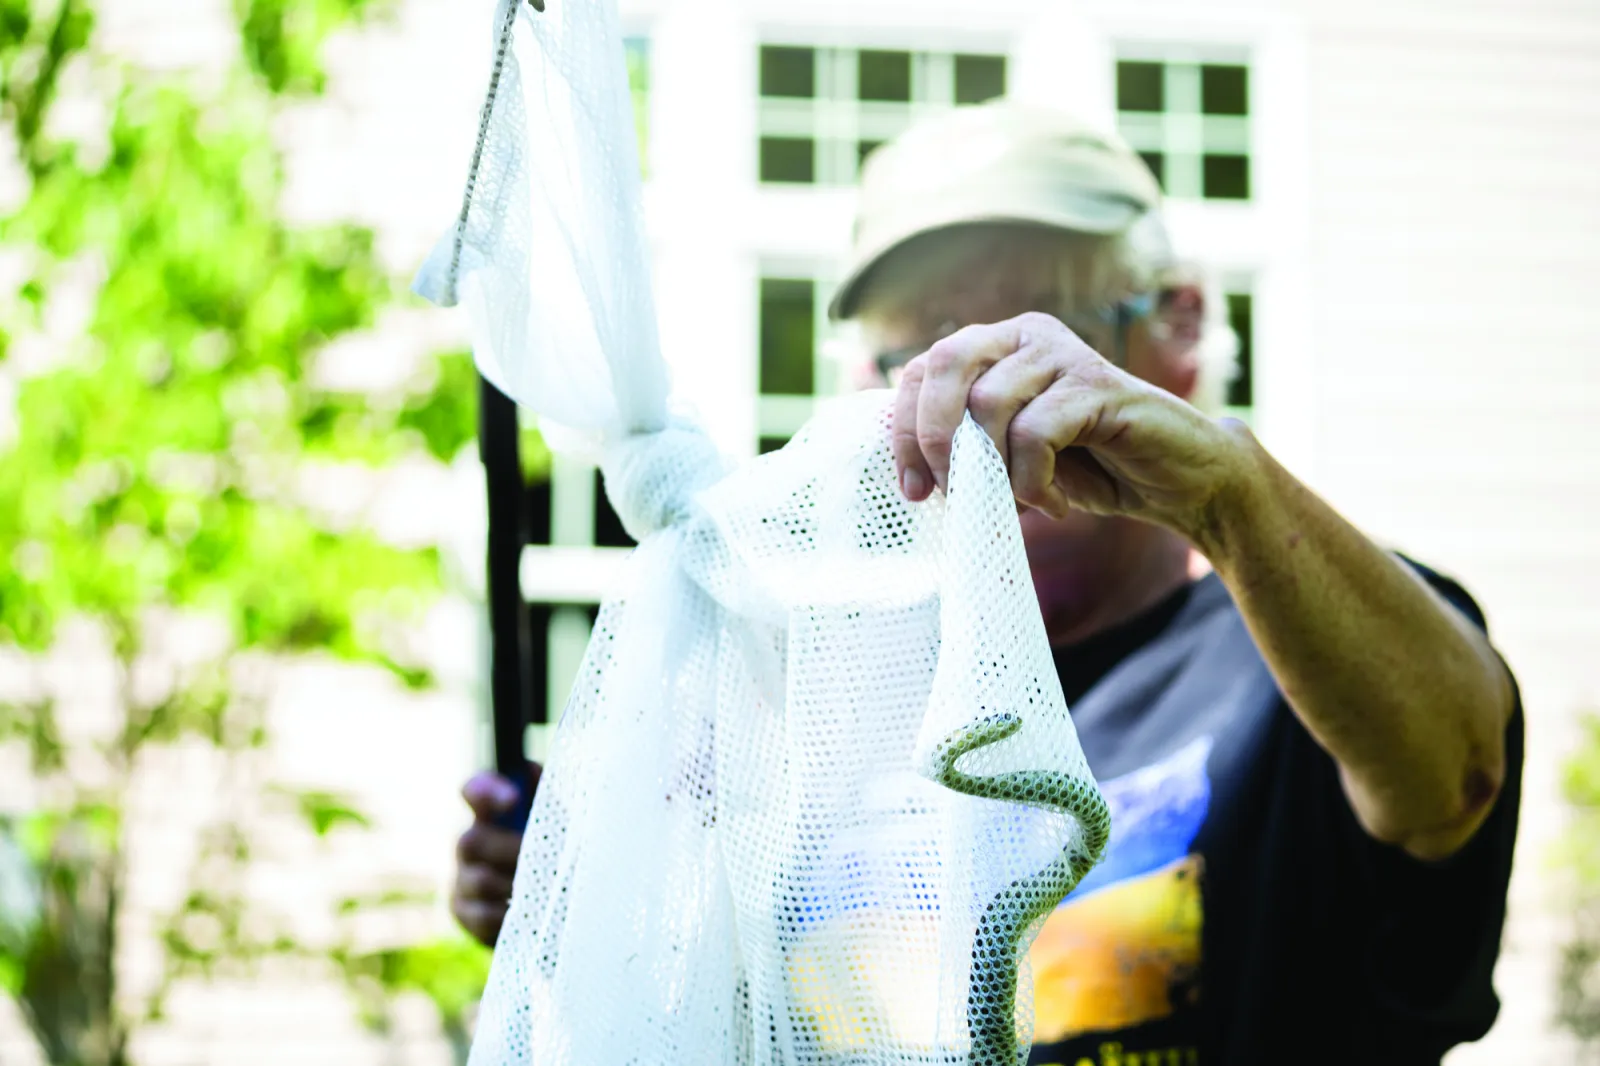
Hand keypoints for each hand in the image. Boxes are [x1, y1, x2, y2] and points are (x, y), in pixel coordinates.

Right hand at [452, 765, 539, 946]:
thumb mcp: (559, 821)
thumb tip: (531, 770)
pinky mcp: (462, 911)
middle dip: (511, 852)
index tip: (513, 800)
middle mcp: (469, 841)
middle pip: (471, 840)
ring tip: (545, 891)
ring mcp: (461, 877)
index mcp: (492, 812)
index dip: (486, 791)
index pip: (474, 789)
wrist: (551, 906)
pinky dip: (509, 916)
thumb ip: (546, 797)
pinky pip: (480, 916)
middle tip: (546, 862)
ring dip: (514, 886)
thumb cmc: (554, 852)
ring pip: (478, 880)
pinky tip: (532, 916)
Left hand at [891, 312, 1252, 544]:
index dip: (905, 431)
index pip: (922, 369)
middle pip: (945, 362)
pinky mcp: (1097, 384)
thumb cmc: (1086, 468)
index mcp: (997, 344)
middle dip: (934, 437)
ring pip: (988, 404)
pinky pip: (1035, 432)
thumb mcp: (1007, 456)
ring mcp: (1063, 353)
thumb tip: (901, 463)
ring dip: (995, 471)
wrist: (1173, 481)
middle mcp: (1026, 335)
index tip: (912, 491)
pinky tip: (1054, 502)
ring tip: (1023, 500)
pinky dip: (1034, 481)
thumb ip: (962, 443)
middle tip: (951, 492)